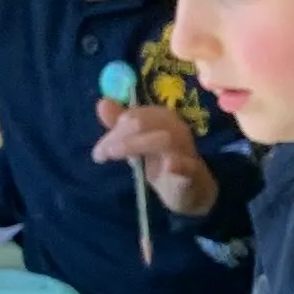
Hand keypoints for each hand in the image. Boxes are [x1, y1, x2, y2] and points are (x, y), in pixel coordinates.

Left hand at [93, 100, 217, 215]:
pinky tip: (169, 166)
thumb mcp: (138, 144)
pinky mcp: (194, 173)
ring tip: (114, 156)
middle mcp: (176, 128)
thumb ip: (121, 125)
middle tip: (100, 155)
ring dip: (134, 145)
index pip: (134, 115)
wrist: (191, 190)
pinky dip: (178, 165)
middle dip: (118, 137)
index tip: (98, 151)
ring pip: (164, 140)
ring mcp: (186, 150)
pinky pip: (189, 166)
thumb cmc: (162, 164)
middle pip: (144, 122)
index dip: (114, 129)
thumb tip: (103, 102)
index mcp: (161, 118)